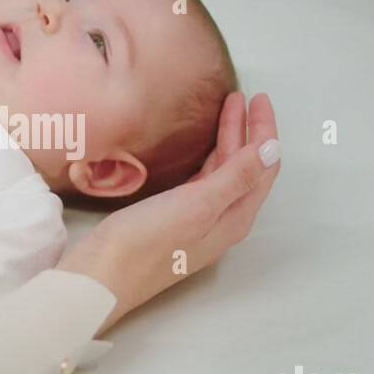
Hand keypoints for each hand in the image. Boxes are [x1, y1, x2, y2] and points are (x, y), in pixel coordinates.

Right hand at [58, 92, 280, 331]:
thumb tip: (273, 149)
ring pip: (223, 174)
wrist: (100, 277)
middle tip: (240, 96)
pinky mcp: (172, 221)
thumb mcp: (197, 205)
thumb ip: (236, 177)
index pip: (262, 167)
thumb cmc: (147, 243)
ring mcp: (196, 222)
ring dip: (227, 142)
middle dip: (246, 131)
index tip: (258, 97)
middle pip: (244, 168)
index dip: (264, 131)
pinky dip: (207, 158)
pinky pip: (201, 182)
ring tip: (225, 110)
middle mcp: (221, 221)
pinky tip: (198, 148)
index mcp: (234, 217)